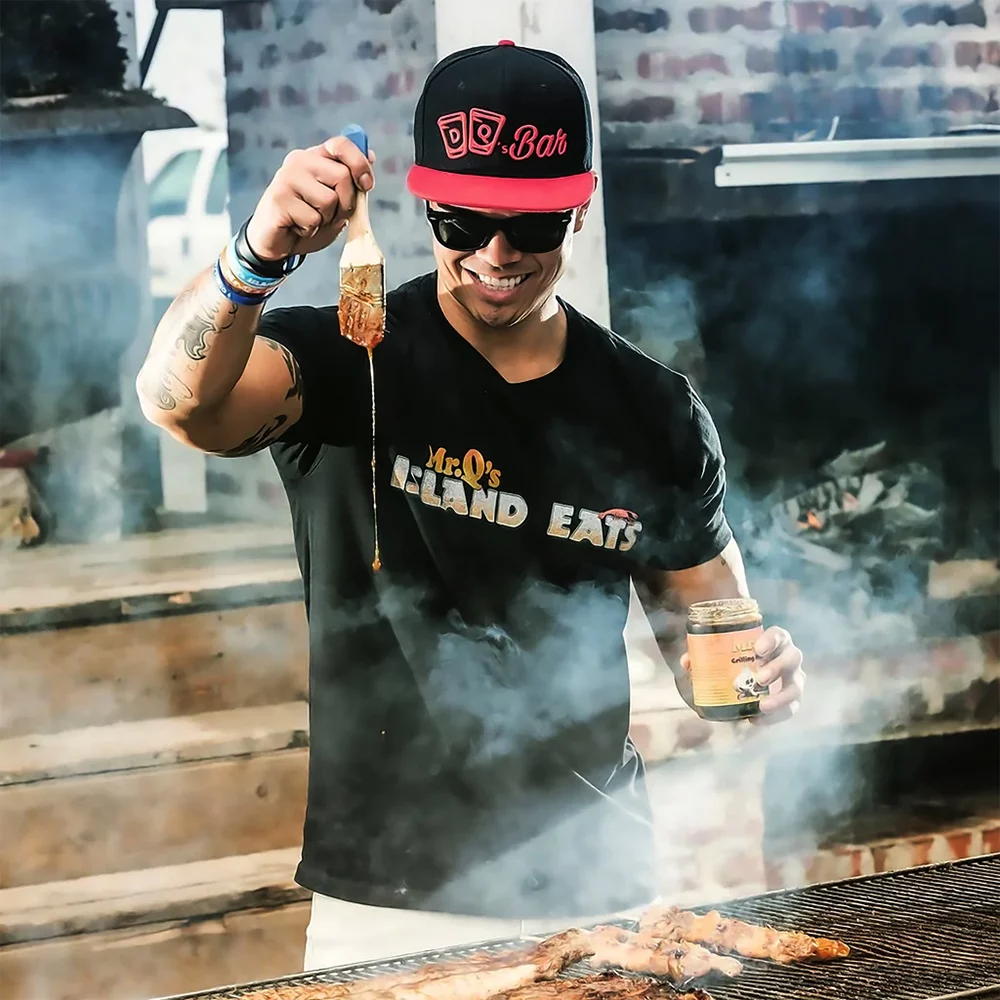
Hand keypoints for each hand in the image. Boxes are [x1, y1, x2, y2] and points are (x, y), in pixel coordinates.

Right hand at [245, 136, 376, 259]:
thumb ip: (350, 182)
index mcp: (315, 157)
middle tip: (329, 215)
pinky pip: (313, 219)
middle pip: (342, 176)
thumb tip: (370, 155)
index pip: (341, 144)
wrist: (277, 242)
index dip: (359, 163)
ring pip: (329, 200)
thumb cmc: (307, 220)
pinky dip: (311, 231)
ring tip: (310, 221)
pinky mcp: (279, 198)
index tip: (366, 185)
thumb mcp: (336, 202)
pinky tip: (297, 227)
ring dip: (327, 219)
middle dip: (345, 204)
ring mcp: (286, 178)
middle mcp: (299, 161)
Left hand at [677, 625, 804, 723]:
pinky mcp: (791, 700)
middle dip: (777, 667)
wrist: (741, 682)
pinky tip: (756, 719)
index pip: (779, 635)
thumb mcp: (717, 657)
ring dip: (781, 696)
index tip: (757, 649)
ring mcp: (792, 679)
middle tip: (759, 678)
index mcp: (773, 642)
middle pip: (793, 657)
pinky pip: (790, 709)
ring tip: (762, 705)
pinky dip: (775, 716)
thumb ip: (702, 657)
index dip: (772, 640)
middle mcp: (788, 658)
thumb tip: (686, 662)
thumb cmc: (732, 662)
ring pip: (796, 686)